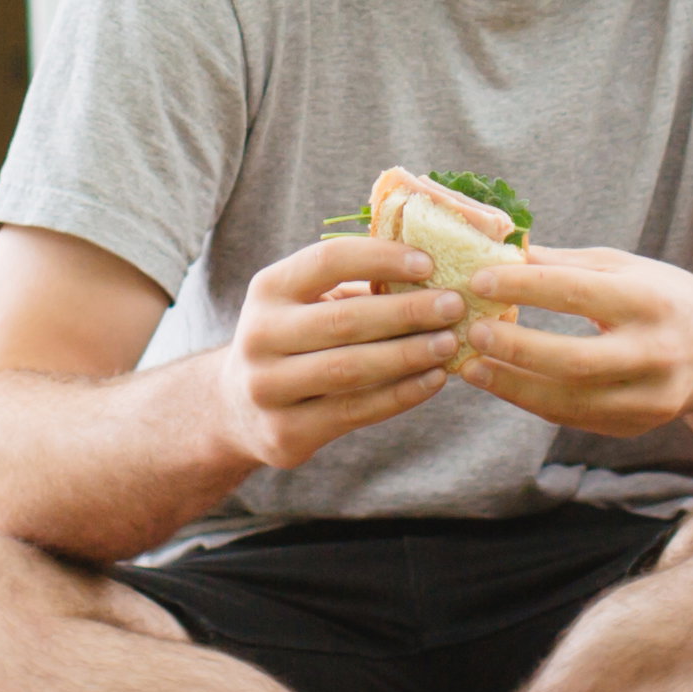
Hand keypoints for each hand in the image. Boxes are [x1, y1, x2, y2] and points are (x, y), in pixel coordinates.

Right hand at [213, 234, 470, 470]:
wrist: (237, 408)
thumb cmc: (296, 339)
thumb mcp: (308, 302)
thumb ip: (356, 286)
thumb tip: (435, 270)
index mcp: (267, 289)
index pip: (328, 261)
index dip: (381, 259)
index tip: (429, 263)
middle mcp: (258, 336)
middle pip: (344, 320)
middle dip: (407, 312)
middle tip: (454, 306)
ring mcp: (267, 388)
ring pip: (351, 369)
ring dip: (409, 355)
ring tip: (449, 343)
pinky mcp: (285, 432)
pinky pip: (354, 411)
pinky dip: (401, 394)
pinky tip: (433, 380)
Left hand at [440, 242, 692, 439]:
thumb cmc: (662, 296)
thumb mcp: (623, 267)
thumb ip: (563, 264)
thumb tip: (500, 251)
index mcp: (651, 301)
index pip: (579, 293)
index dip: (525, 288)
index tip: (480, 281)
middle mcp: (655, 353)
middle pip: (576, 359)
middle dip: (517, 348)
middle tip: (474, 331)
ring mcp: (649, 397)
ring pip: (570, 400)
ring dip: (513, 385)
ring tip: (471, 365)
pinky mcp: (637, 424)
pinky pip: (574, 417)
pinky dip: (531, 401)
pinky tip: (500, 382)